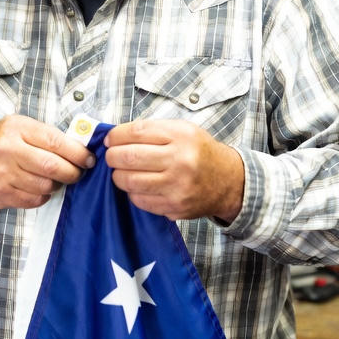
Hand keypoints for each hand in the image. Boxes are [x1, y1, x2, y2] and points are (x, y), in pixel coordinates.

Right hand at [0, 115, 94, 210]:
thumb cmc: (1, 145)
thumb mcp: (20, 129)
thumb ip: (47, 136)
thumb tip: (82, 149)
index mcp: (16, 128)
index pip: (54, 141)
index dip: (77, 153)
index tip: (89, 160)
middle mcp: (6, 150)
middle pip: (51, 166)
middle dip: (72, 172)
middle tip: (78, 173)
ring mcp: (2, 174)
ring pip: (45, 185)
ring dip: (57, 185)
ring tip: (56, 179)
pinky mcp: (0, 194)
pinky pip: (34, 199)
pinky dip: (43, 196)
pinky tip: (39, 187)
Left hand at [104, 119, 243, 221]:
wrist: (229, 182)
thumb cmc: (200, 153)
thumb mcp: (183, 130)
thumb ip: (152, 130)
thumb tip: (116, 137)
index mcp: (182, 136)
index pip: (136, 132)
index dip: (116, 136)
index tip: (110, 139)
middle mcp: (180, 161)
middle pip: (128, 157)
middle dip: (112, 156)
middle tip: (111, 156)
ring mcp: (177, 186)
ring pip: (129, 181)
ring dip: (118, 175)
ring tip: (122, 171)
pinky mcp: (174, 207)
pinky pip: (139, 200)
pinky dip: (132, 192)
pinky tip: (138, 186)